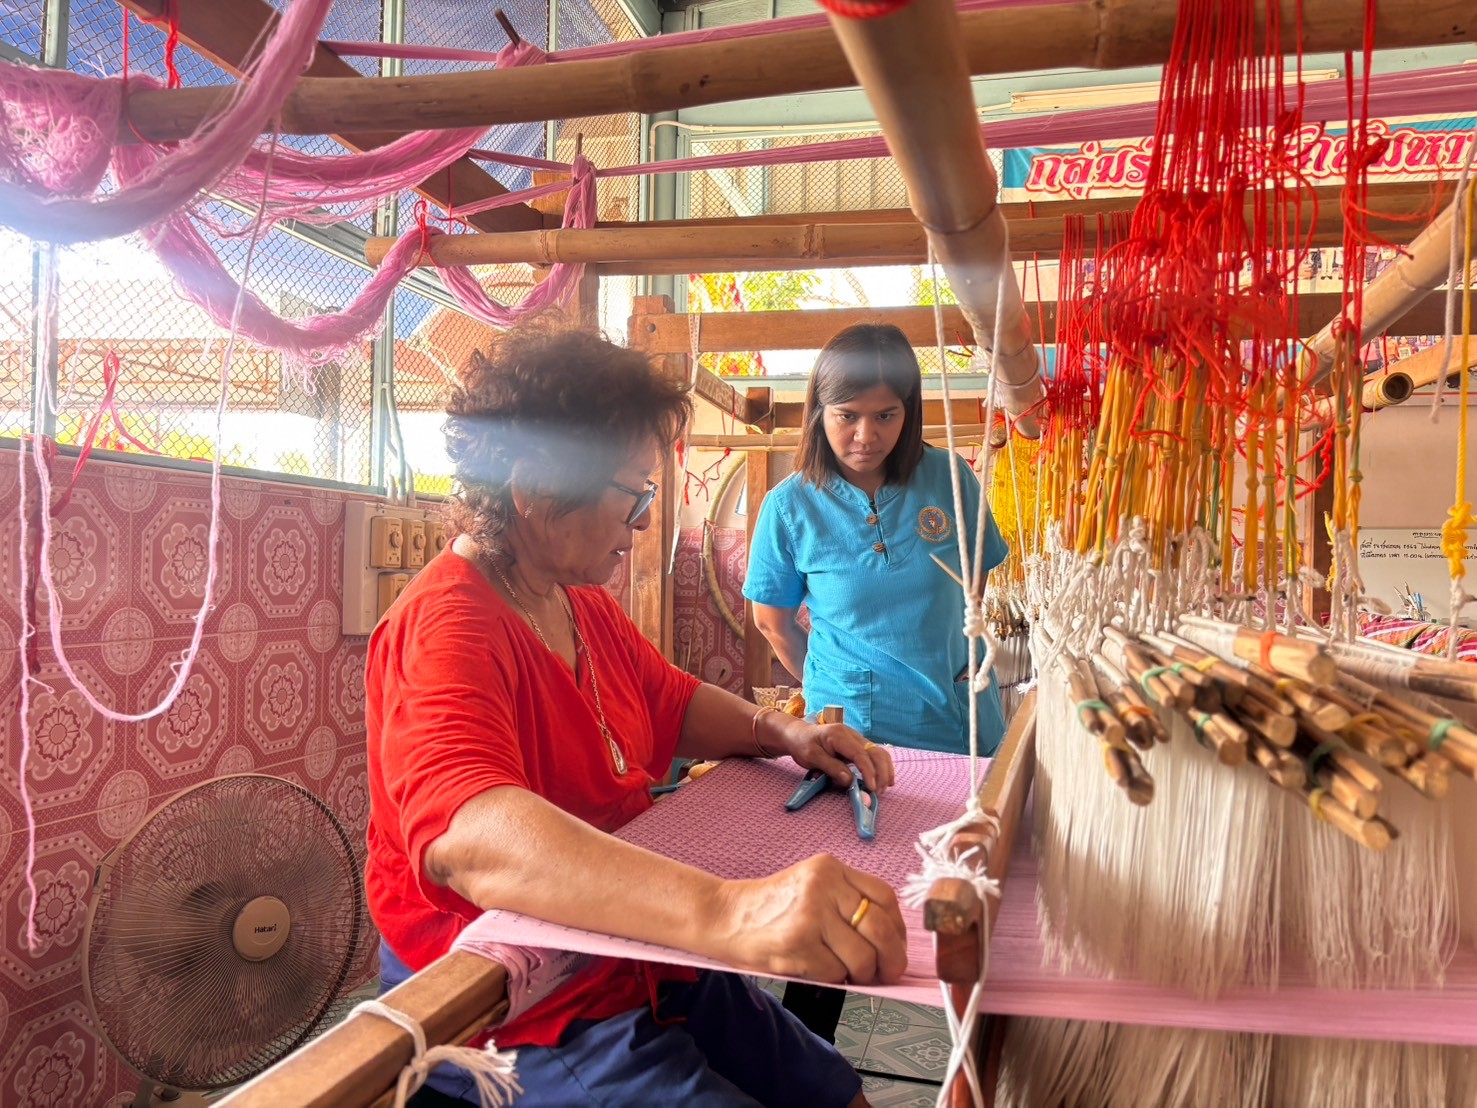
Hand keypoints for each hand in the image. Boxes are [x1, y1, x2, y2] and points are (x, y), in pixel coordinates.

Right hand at [706, 855, 907, 985]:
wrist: (725, 916)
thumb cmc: (772, 908)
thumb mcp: (812, 888)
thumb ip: (847, 903)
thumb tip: (891, 944)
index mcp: (830, 867)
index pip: (885, 896)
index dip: (898, 928)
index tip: (897, 946)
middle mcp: (823, 885)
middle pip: (880, 929)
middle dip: (891, 959)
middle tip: (887, 973)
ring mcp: (810, 913)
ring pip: (862, 956)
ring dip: (861, 974)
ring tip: (847, 972)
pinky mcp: (798, 942)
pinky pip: (835, 972)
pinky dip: (832, 978)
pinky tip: (816, 968)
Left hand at [776, 716, 895, 794]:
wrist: (799, 734)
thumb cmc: (803, 745)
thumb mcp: (812, 757)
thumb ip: (831, 768)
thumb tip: (850, 781)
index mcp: (839, 735)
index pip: (860, 754)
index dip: (868, 772)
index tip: (871, 788)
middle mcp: (852, 735)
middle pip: (875, 752)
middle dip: (881, 773)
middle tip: (878, 793)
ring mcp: (857, 739)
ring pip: (879, 753)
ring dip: (884, 771)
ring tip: (882, 789)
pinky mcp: (858, 746)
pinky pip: (875, 755)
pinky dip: (882, 768)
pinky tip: (884, 780)